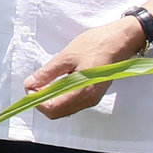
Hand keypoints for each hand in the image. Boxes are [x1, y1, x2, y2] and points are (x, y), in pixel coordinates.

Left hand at [25, 16, 147, 119]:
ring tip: (44, 81)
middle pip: (57, 112)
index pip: (52, 108)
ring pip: (64, 109)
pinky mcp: (93, 94)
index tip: (30, 85)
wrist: (122, 40)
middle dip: (41, 101)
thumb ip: (48, 72)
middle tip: (35, 83)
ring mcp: (92, 98)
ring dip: (50, 99)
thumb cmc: (96, 44)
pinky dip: (60, 96)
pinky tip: (56, 82)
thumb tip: (30, 83)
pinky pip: (72, 103)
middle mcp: (88, 100)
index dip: (36, 99)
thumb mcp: (67, 56)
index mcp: (82, 92)